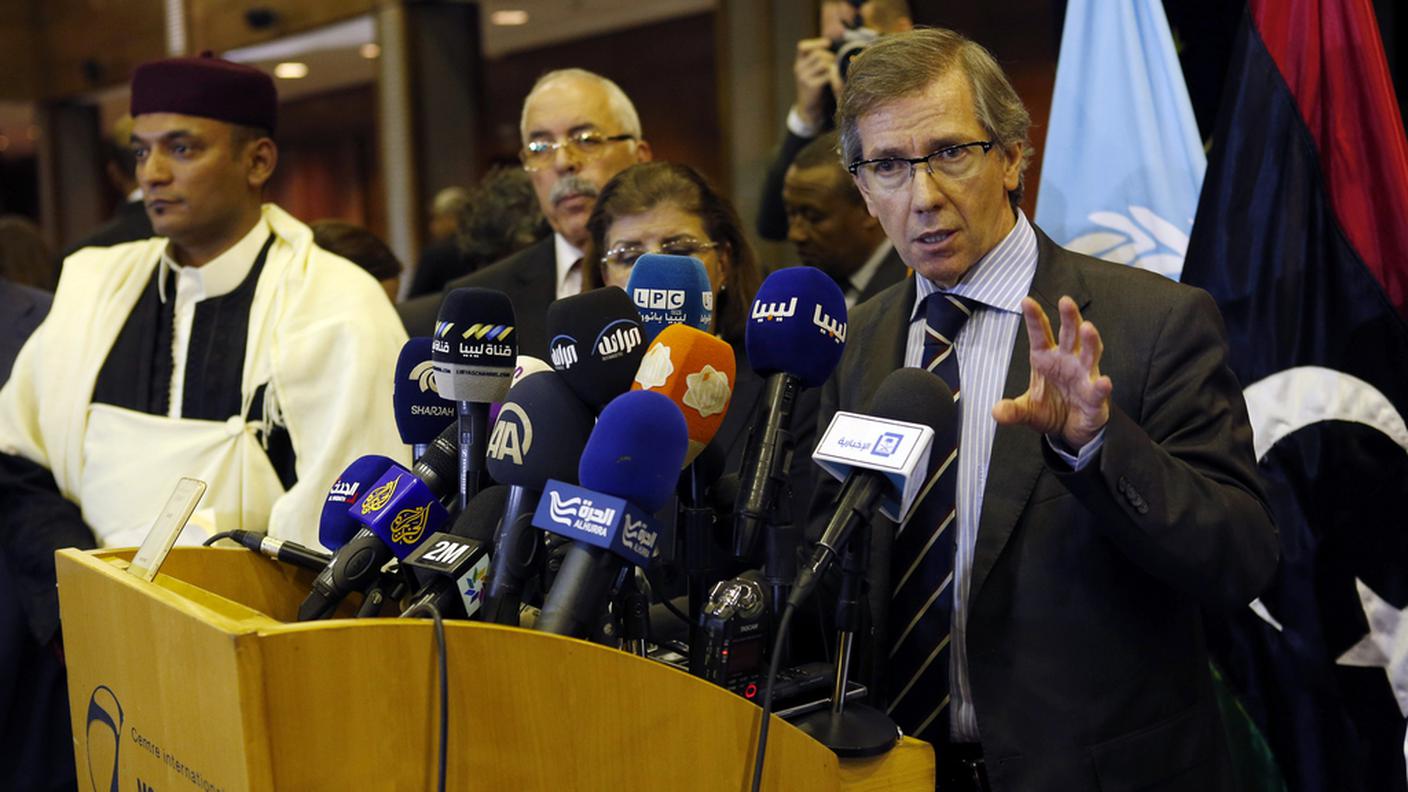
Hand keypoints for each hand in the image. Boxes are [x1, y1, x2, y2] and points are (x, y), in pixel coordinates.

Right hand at [792, 37, 838, 128]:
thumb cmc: (816, 89)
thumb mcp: (813, 73)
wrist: (809, 110)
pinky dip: (834, 76)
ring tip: (835, 74)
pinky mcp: (811, 86)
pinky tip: (837, 80)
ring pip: (822, 63)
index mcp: (799, 64)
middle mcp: (799, 69)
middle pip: (818, 54)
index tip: (828, 43)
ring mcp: (803, 77)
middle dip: (830, 57)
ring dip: (833, 66)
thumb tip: (835, 48)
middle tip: (835, 66)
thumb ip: (819, 61)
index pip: (802, 47)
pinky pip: (827, 74)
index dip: (815, 43)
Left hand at [992, 296, 1112, 448]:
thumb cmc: (1050, 410)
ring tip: (1088, 328)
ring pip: (1089, 354)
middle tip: (1065, 301)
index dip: (1034, 318)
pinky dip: (1101, 386)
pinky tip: (1104, 382)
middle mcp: (1067, 361)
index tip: (1026, 302)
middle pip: (1069, 335)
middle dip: (1069, 317)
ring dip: (1089, 341)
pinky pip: (1098, 389)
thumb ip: (1012, 410)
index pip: (1040, 335)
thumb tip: (996, 412)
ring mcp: (1084, 376)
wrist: (1070, 430)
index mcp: (1046, 359)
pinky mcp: (1095, 396)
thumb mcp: (1026, 410)